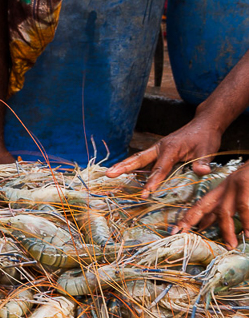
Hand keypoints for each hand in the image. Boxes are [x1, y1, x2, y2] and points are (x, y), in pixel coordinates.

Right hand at [105, 118, 223, 195]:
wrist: (204, 123)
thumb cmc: (206, 137)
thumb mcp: (208, 149)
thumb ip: (203, 162)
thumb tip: (203, 172)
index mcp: (171, 148)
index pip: (160, 168)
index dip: (152, 182)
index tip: (145, 194)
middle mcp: (160, 147)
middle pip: (139, 159)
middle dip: (124, 167)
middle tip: (109, 174)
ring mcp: (157, 148)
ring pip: (138, 158)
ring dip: (123, 165)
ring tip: (109, 173)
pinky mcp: (158, 150)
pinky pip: (142, 159)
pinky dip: (131, 164)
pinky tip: (122, 171)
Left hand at [174, 164, 248, 247]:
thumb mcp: (237, 191)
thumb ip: (222, 207)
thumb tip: (206, 225)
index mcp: (222, 189)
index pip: (200, 205)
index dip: (187, 219)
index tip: (175, 232)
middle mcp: (226, 187)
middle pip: (204, 206)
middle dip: (192, 221)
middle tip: (184, 236)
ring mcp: (237, 185)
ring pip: (227, 210)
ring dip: (228, 230)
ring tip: (232, 245)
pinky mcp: (247, 183)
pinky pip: (245, 206)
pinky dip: (247, 221)